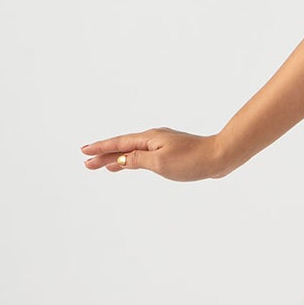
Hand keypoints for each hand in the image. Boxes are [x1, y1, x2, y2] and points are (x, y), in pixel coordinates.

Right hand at [79, 129, 226, 181]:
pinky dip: (133, 161)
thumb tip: (121, 159)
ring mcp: (162, 145)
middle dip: (104, 155)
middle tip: (86, 163)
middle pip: (123, 147)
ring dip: (117, 159)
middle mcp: (154, 139)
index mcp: (149, 138)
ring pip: (133, 152)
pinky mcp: (171, 153)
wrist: (219, 157)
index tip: (84, 151)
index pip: (118, 144)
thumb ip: (138, 160)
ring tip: (102, 166)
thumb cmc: (192, 160)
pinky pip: (144, 156)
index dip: (100, 148)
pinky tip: (130, 165)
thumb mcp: (161, 163)